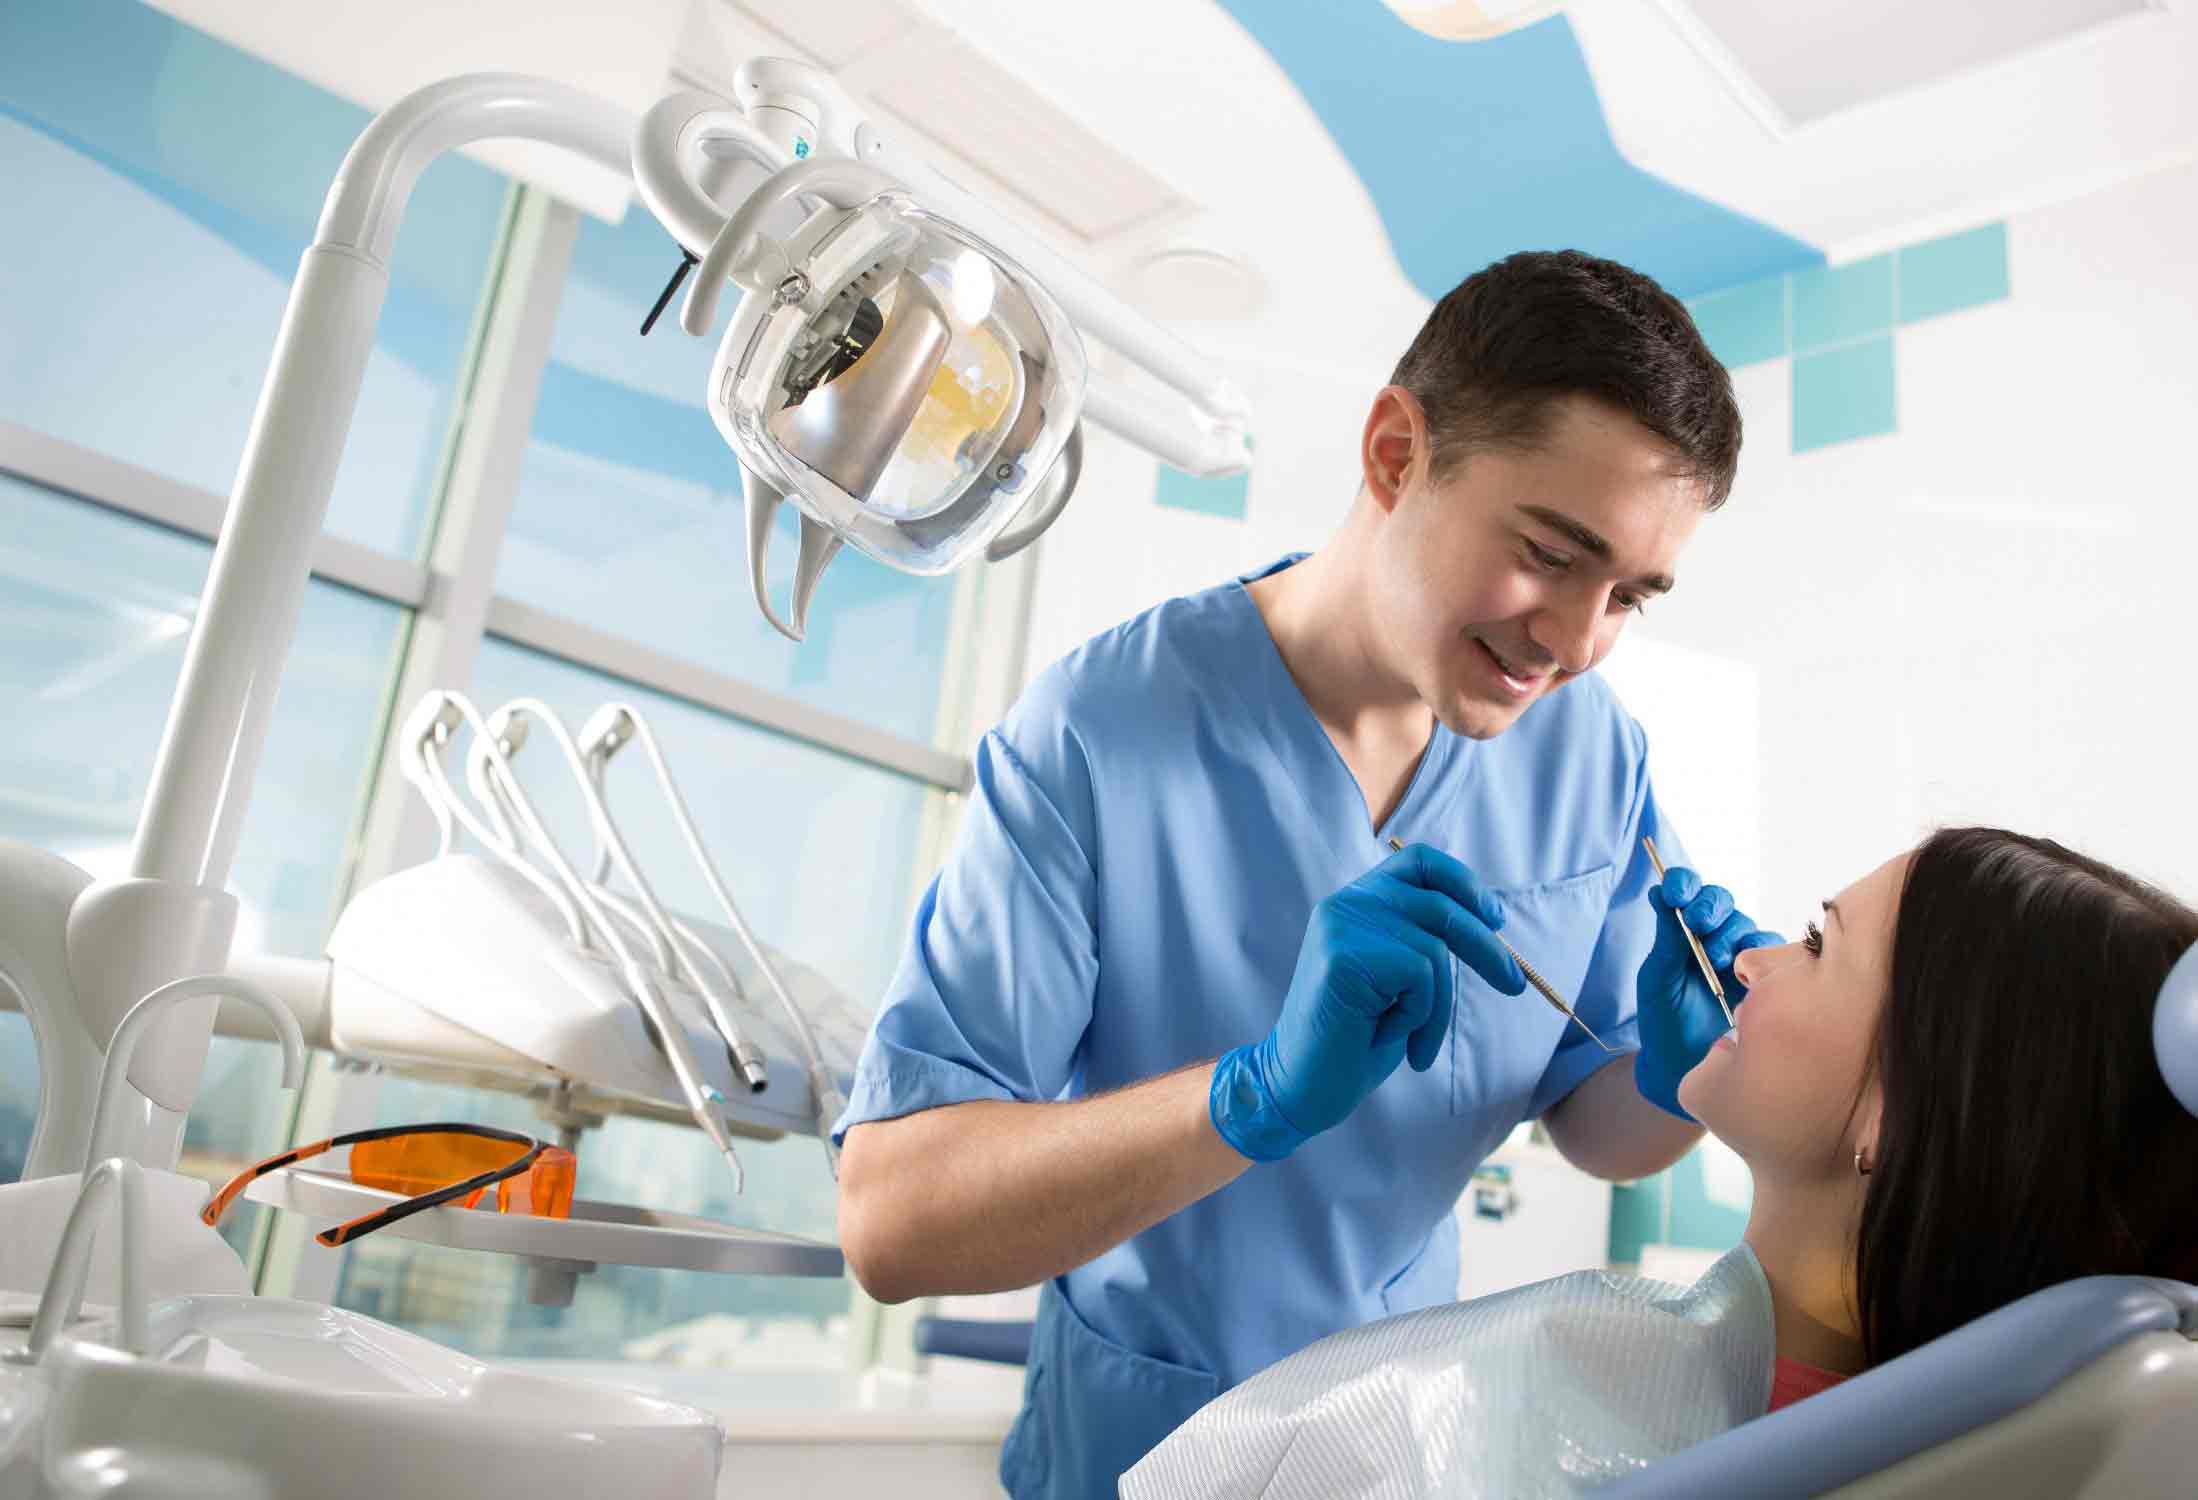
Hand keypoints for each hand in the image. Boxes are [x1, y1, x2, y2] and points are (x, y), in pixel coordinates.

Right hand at [1210, 843, 1524, 1160]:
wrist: (1301, 1085)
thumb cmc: (1355, 1039)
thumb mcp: (1398, 980)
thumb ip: (1423, 940)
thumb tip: (1490, 923)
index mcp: (1356, 903)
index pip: (1419, 863)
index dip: (1464, 882)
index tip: (1495, 918)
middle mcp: (1345, 904)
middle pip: (1440, 905)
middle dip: (1486, 949)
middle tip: (1514, 987)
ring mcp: (1341, 926)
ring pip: (1433, 950)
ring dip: (1436, 1008)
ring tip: (1411, 1041)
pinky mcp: (1344, 955)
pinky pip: (1419, 977)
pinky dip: (1418, 1017)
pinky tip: (1384, 1036)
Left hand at [1634, 866, 1782, 1120]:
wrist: (1685, 1066)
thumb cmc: (1664, 1019)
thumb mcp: (1657, 978)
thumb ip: (1665, 938)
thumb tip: (1659, 893)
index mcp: (1681, 931)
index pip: (1686, 892)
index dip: (1682, 884)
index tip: (1674, 893)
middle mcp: (1713, 936)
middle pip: (1720, 902)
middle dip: (1708, 907)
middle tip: (1697, 924)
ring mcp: (1742, 955)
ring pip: (1744, 924)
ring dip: (1730, 935)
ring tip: (1717, 960)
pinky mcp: (1766, 975)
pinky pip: (1773, 951)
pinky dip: (1762, 951)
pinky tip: (1747, 966)